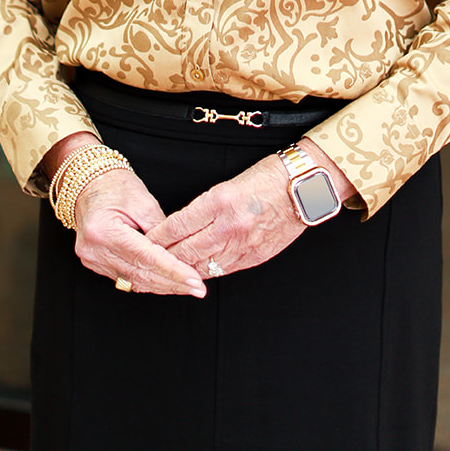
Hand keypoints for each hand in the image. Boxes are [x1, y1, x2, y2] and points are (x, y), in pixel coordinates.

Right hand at [73, 169, 206, 297]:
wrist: (89, 182)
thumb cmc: (115, 185)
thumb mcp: (144, 201)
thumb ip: (161, 230)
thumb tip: (180, 253)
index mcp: (104, 231)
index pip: (146, 258)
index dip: (173, 271)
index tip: (194, 280)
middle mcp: (94, 250)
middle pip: (140, 274)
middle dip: (172, 283)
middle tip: (197, 288)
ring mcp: (93, 259)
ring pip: (133, 281)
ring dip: (161, 285)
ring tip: (187, 287)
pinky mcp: (95, 263)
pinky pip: (125, 277)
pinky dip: (147, 280)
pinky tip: (166, 282)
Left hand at [145, 152, 302, 278]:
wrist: (305, 187)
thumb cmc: (269, 177)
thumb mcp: (230, 183)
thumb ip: (207, 206)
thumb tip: (184, 226)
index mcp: (220, 201)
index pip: (178, 225)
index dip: (157, 237)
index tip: (144, 241)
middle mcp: (229, 226)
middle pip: (185, 251)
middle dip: (163, 259)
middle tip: (146, 264)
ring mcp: (242, 245)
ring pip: (201, 266)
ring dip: (182, 271)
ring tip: (165, 274)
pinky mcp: (254, 257)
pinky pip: (223, 270)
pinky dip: (206, 272)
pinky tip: (195, 273)